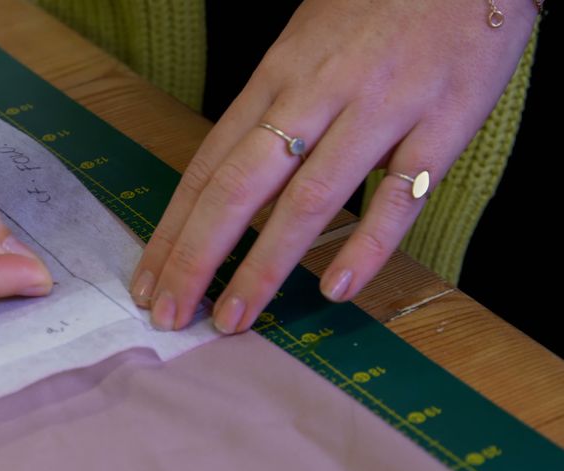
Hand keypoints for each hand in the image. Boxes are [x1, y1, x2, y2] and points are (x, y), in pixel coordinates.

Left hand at [130, 0, 536, 332]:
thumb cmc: (376, 5)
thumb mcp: (304, 46)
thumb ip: (270, 113)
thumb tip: (226, 187)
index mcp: (276, 78)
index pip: (207, 166)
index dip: (173, 230)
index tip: (147, 279)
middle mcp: (318, 95)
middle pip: (238, 188)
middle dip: (196, 258)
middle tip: (169, 314)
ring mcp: (381, 108)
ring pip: (307, 199)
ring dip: (264, 267)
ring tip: (234, 318)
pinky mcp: (443, 121)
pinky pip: (399, 195)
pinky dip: (366, 246)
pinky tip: (336, 289)